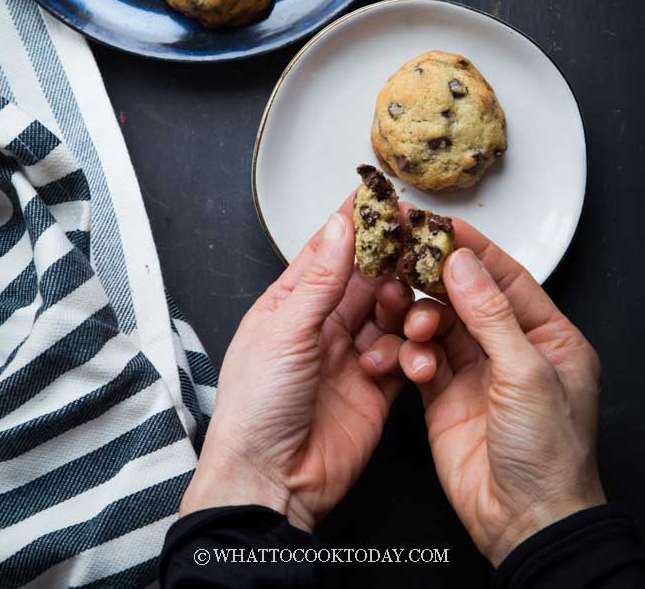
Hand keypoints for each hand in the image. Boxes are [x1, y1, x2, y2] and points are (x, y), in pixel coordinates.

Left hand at [180, 194, 413, 531]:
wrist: (271, 481)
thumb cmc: (256, 408)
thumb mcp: (287, 331)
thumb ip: (321, 279)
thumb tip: (340, 225)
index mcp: (290, 304)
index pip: (327, 251)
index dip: (354, 223)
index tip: (380, 195)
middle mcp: (322, 326)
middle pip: (365, 280)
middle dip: (391, 259)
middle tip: (420, 238)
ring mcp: (351, 356)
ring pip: (390, 314)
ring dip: (404, 306)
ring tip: (412, 301)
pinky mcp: (376, 388)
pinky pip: (404, 355)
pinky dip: (413, 348)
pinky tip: (414, 347)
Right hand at [400, 215, 605, 565]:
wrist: (524, 523)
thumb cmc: (550, 456)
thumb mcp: (527, 374)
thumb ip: (491, 315)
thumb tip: (462, 263)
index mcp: (547, 336)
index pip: (506, 277)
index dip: (473, 249)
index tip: (439, 225)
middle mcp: (510, 349)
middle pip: (466, 296)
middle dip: (434, 279)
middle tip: (402, 258)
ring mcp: (475, 371)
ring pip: (438, 324)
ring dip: (420, 319)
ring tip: (413, 326)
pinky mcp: (443, 395)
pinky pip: (419, 357)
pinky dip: (408, 353)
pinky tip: (407, 361)